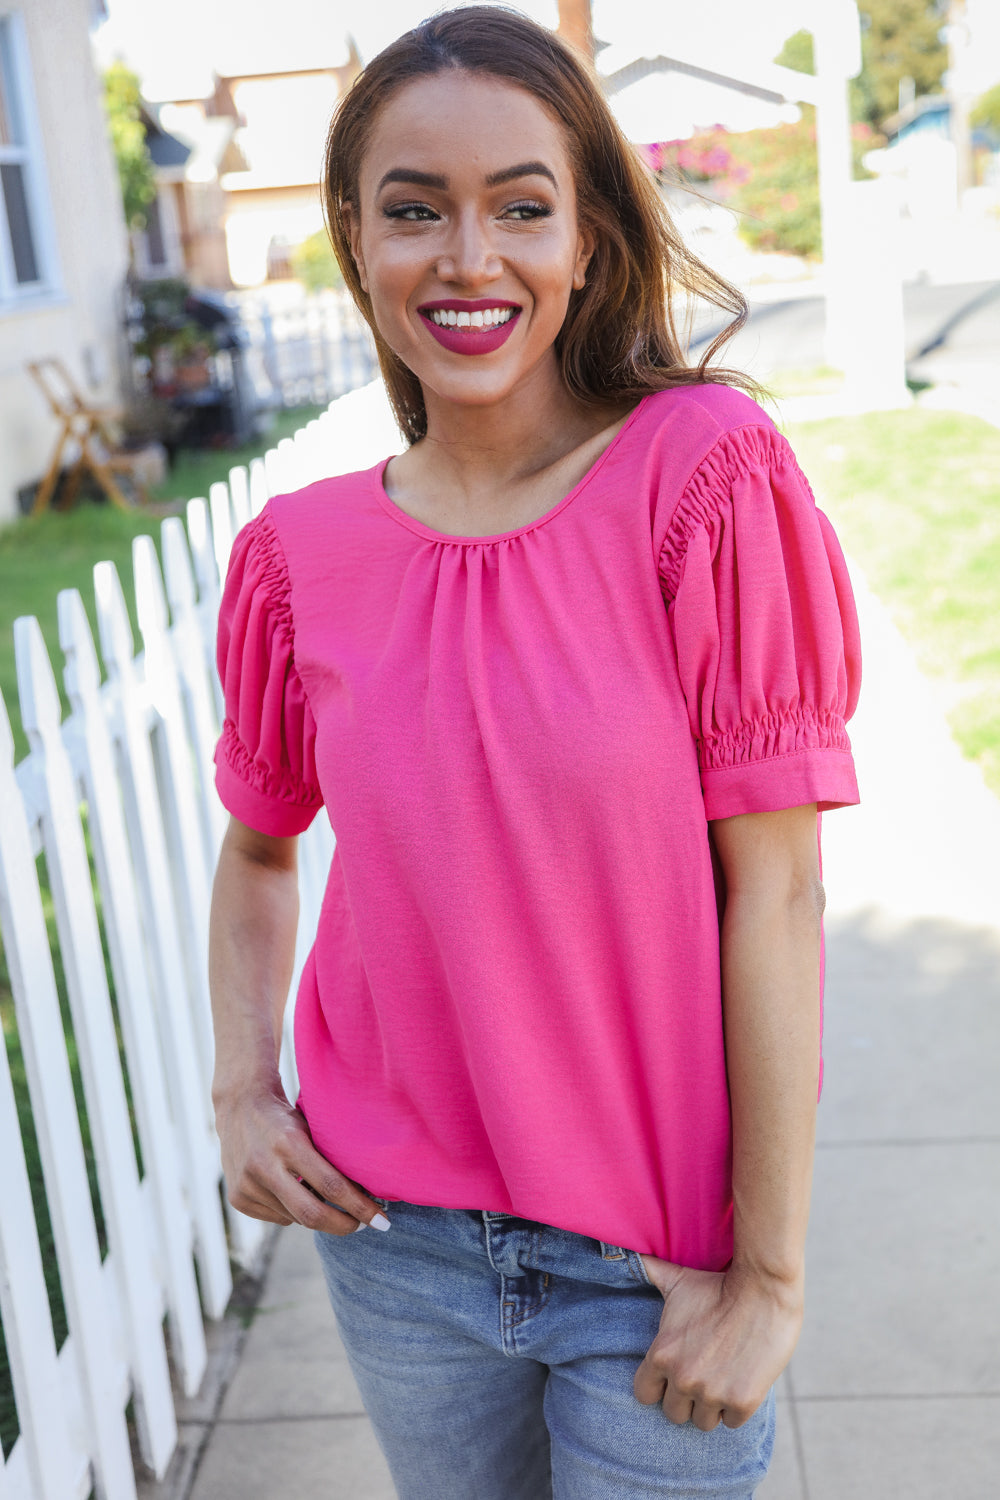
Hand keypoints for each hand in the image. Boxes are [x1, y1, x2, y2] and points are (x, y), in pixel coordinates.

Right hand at [213, 1079, 388, 1234]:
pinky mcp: (237, 1199)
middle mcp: (265, 1166)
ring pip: (296, 1218)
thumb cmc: (288, 1117)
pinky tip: (293, 1192)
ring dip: (317, 1215)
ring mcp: (248, 1185)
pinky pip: (279, 1218)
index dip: (360, 1207)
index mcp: (289, 1143)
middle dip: (344, 1225)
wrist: (240, 1106)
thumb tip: (365, 1195)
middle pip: (313, 1215)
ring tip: (325, 1198)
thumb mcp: (312, 1128)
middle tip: (364, 1226)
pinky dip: (293, 1212)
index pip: (332, 1186)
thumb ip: (331, 1159)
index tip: (382, 1220)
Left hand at [633, 1256, 802, 1429]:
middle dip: (687, 1399)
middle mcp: (682, 1378)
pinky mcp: (742, 1402)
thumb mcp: (678, 1281)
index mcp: (662, 1355)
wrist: (763, 1289)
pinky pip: (731, 1422)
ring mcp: (712, 1393)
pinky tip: (742, 1381)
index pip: (644, 1395)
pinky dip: (737, 1407)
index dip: (659, 1387)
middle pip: (674, 1414)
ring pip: (703, 1422)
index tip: (673, 1376)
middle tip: (703, 1377)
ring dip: (712, 1406)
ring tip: (723, 1379)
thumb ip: (650, 1272)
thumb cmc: (718, 1284)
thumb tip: (626, 1251)